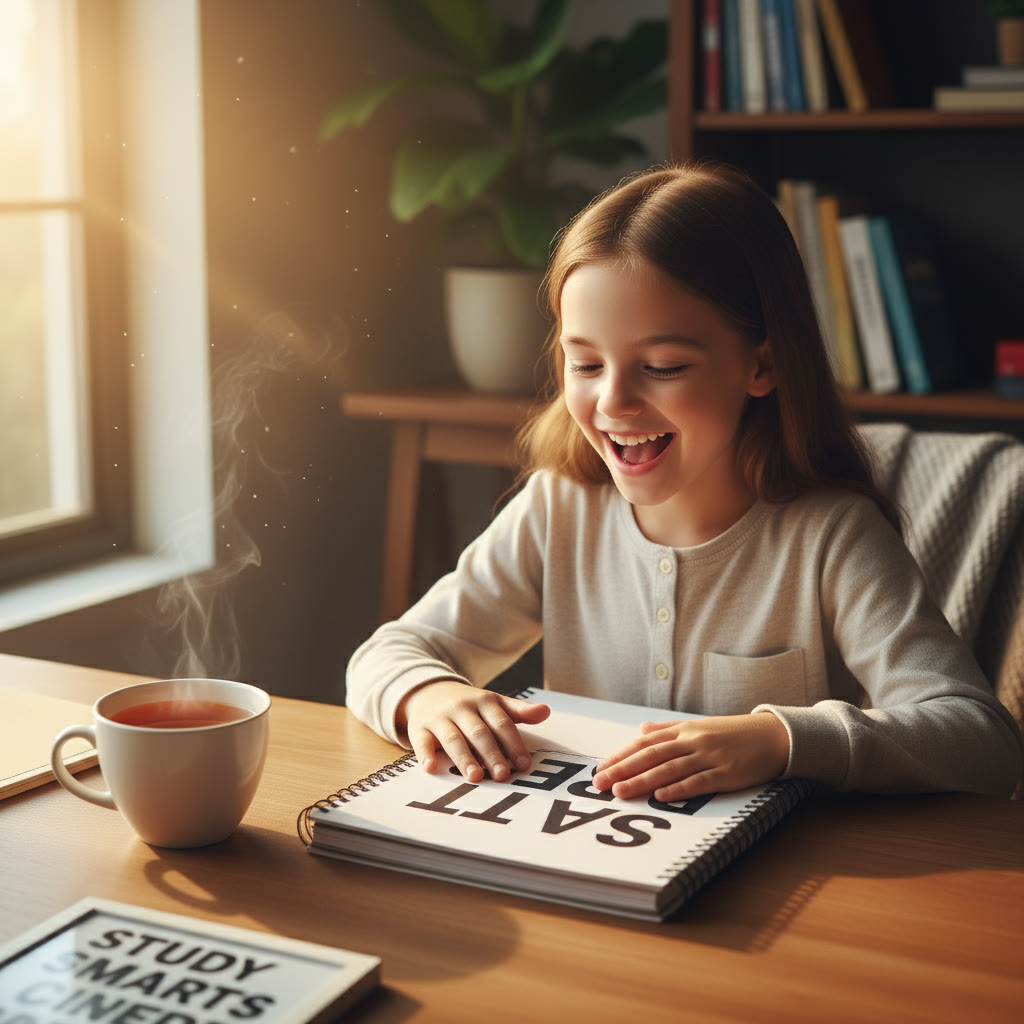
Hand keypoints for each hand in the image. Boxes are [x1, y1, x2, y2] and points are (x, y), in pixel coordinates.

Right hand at [397, 681, 550, 782]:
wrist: (428, 691)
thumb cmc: (469, 706)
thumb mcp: (494, 704)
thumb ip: (520, 711)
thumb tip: (546, 712)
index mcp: (484, 702)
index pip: (502, 723)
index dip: (513, 744)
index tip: (524, 764)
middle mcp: (462, 708)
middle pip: (479, 733)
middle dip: (491, 754)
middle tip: (503, 775)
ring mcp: (440, 718)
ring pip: (453, 738)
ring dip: (464, 757)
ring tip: (475, 777)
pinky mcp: (419, 728)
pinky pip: (422, 742)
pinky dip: (426, 754)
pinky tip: (431, 768)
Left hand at [592, 712, 789, 801]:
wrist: (774, 735)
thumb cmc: (734, 733)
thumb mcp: (699, 725)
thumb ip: (668, 729)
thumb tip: (641, 729)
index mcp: (684, 729)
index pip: (645, 743)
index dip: (621, 756)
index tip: (601, 769)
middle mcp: (693, 740)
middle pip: (651, 755)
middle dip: (623, 770)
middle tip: (600, 784)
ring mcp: (709, 756)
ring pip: (670, 768)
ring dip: (643, 781)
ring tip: (621, 792)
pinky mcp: (727, 773)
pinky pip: (699, 781)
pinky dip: (679, 788)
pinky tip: (661, 795)